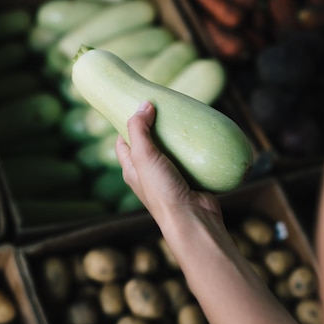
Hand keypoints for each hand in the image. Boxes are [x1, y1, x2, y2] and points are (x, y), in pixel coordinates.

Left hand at [116, 101, 222, 225]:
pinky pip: (192, 160)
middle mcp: (149, 174)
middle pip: (149, 144)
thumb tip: (144, 104)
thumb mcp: (143, 156)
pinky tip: (201, 135)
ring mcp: (171, 177)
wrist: (192, 218)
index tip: (137, 107)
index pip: (123, 143)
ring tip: (184, 117)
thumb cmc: (162, 191)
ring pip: (172, 151)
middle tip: (164, 107)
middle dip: (155, 127)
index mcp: (132, 170)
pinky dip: (195, 148)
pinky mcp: (191, 180)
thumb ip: (140, 129)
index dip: (126, 124)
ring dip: (177, 137)